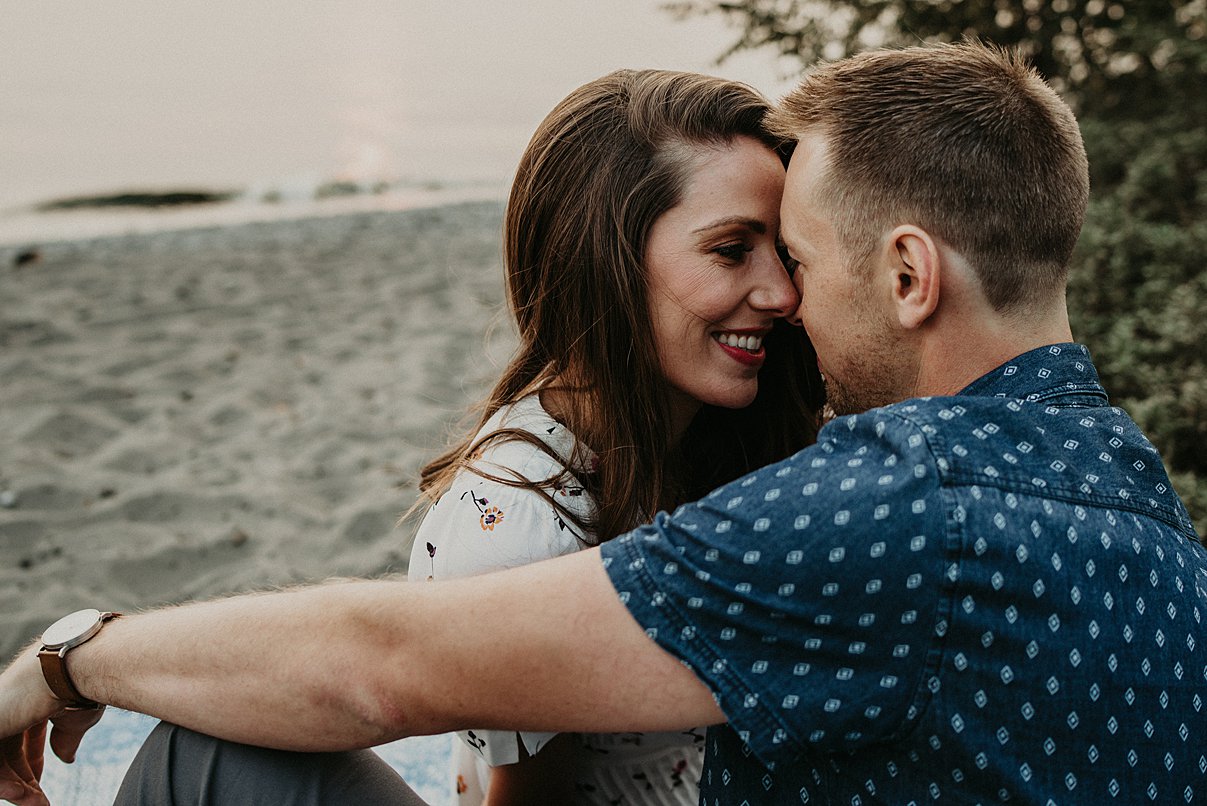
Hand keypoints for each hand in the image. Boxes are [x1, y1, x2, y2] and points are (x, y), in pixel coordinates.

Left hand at [0, 646, 105, 804]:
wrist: (77, 667)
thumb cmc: (84, 685)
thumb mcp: (76, 718)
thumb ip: (66, 736)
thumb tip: (65, 757)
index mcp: (28, 695)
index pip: (21, 736)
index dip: (30, 763)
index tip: (38, 785)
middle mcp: (9, 703)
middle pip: (8, 751)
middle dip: (23, 780)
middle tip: (38, 801)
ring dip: (16, 787)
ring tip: (36, 803)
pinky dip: (4, 783)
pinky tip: (23, 794)